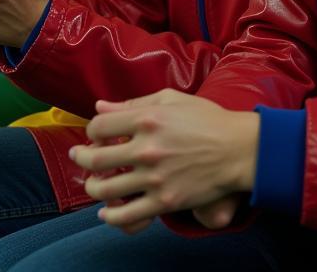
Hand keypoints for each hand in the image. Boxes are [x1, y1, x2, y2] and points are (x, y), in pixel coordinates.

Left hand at [70, 90, 259, 231]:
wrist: (238, 149)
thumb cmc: (206, 119)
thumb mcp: (171, 99)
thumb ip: (133, 103)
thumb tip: (100, 107)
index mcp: (147, 119)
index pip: (99, 127)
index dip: (92, 130)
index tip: (96, 134)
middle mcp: (146, 148)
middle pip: (95, 159)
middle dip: (81, 158)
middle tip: (78, 157)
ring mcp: (154, 178)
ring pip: (105, 189)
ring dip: (91, 187)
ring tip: (92, 184)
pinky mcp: (164, 202)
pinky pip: (126, 216)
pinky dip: (110, 217)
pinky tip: (106, 212)